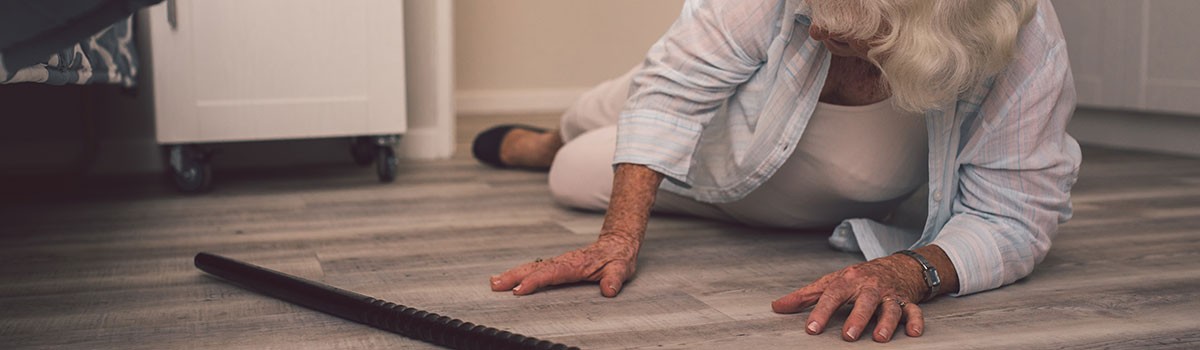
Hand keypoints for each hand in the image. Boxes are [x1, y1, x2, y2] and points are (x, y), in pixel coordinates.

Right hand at [490, 235, 638, 296]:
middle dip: (513, 276)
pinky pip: (535, 268)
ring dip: (512, 274)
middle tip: (495, 285)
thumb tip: (609, 290)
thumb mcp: (621, 269)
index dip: (534, 282)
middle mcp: (563, 262)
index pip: (551, 274)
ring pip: (532, 267)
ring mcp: (558, 262)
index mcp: (575, 264)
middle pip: (534, 269)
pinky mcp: (557, 264)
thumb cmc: (617, 258)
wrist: (617, 242)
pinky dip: (520, 273)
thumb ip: (614, 279)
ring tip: (494, 282)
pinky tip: (509, 279)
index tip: (519, 290)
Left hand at [771, 254, 928, 342]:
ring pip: (890, 307)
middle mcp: (870, 287)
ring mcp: (890, 295)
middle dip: (857, 318)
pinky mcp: (907, 302)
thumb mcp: (831, 282)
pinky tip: (913, 333)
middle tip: (848, 336)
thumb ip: (805, 296)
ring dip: (887, 322)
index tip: (811, 328)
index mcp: (849, 280)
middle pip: (864, 301)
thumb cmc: (859, 277)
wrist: (898, 266)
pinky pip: (914, 311)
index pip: (833, 294)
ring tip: (880, 338)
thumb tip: (778, 306)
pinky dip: (916, 321)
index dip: (821, 311)